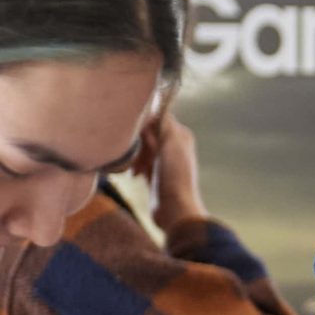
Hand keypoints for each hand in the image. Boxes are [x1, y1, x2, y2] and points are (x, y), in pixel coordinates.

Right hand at [142, 108, 206, 230]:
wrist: (175, 209)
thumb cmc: (176, 174)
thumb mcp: (171, 142)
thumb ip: (163, 122)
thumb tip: (154, 105)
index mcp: (180, 135)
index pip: (158, 118)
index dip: (145, 124)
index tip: (136, 132)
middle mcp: (173, 146)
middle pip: (147, 133)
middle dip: (138, 142)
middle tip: (138, 155)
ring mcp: (163, 161)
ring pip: (141, 148)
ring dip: (135, 156)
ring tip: (136, 168)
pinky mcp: (153, 175)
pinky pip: (139, 163)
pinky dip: (135, 167)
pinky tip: (134, 175)